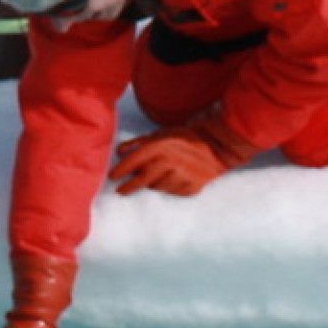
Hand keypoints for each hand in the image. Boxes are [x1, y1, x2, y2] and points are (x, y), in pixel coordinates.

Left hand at [110, 118, 256, 196]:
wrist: (215, 147)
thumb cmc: (185, 138)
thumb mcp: (161, 134)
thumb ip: (139, 142)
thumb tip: (120, 151)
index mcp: (161, 147)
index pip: (134, 161)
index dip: (121, 170)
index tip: (112, 177)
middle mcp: (170, 162)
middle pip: (143, 180)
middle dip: (129, 187)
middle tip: (120, 191)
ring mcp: (182, 176)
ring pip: (158, 188)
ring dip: (153, 185)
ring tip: (157, 178)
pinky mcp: (192, 187)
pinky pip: (173, 192)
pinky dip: (170, 188)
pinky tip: (172, 180)